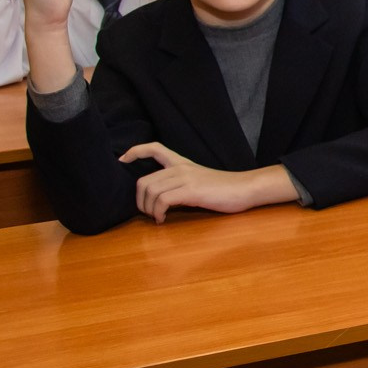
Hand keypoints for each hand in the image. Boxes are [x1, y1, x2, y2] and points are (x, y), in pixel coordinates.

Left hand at [120, 143, 282, 221]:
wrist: (245, 188)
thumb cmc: (225, 189)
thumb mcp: (199, 180)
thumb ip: (180, 184)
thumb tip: (161, 199)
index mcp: (182, 162)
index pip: (154, 148)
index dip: (134, 152)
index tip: (122, 160)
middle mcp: (180, 168)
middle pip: (143, 180)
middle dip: (139, 200)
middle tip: (147, 212)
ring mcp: (185, 178)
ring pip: (150, 192)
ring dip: (147, 209)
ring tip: (157, 217)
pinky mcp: (191, 191)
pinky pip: (162, 201)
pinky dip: (157, 213)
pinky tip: (163, 220)